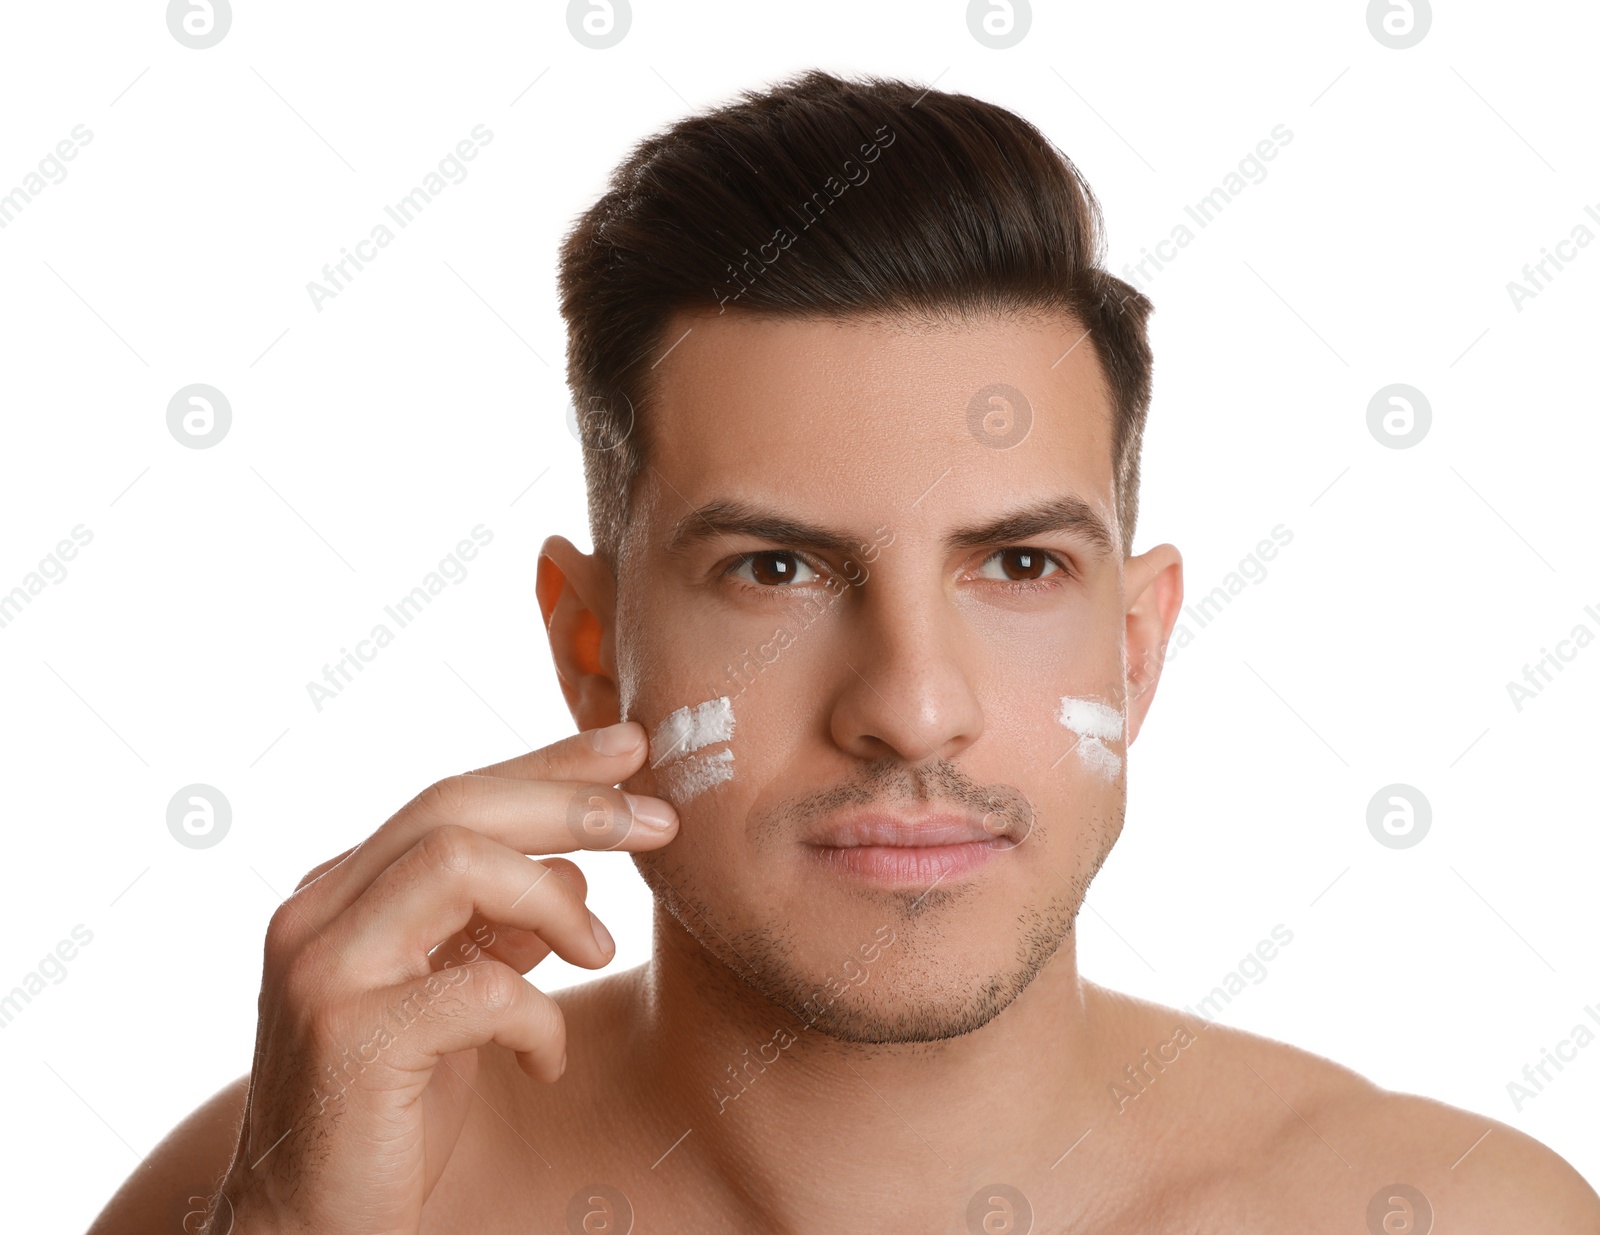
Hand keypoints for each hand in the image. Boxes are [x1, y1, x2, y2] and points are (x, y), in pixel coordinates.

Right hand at [213, 721, 674, 1234]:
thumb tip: (576, 868)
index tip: (631, 745)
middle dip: (572, 802)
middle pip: (454, 806)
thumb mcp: (452, 996)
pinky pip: (479, 988)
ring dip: (554, 897)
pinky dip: (538, 1017)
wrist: (312, 1231)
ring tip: (598, 951)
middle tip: (660, 822)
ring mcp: (323, 972)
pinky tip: (546, 1061)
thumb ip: (494, 924)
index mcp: (341, 892)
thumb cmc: (392, 1110)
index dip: (548, 762)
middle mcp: (316, 914)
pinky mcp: (348, 1041)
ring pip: (455, 865)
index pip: (452, 795)